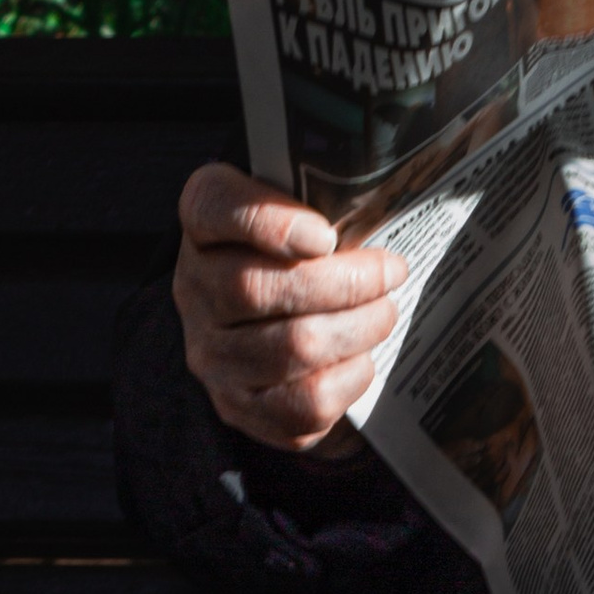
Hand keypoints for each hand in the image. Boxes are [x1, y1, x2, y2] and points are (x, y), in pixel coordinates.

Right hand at [173, 163, 409, 451]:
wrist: (275, 328)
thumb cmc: (302, 257)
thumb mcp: (303, 209)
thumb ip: (329, 191)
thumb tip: (399, 185)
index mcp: (205, 225)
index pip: (212, 207)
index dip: (268, 222)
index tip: (325, 235)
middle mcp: (194, 289)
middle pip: (257, 288)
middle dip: (345, 282)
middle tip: (392, 272)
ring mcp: (212, 355)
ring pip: (292, 347)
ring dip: (358, 328)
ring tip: (384, 313)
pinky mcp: (240, 408)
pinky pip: (303, 403)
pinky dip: (348, 378)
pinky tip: (361, 358)